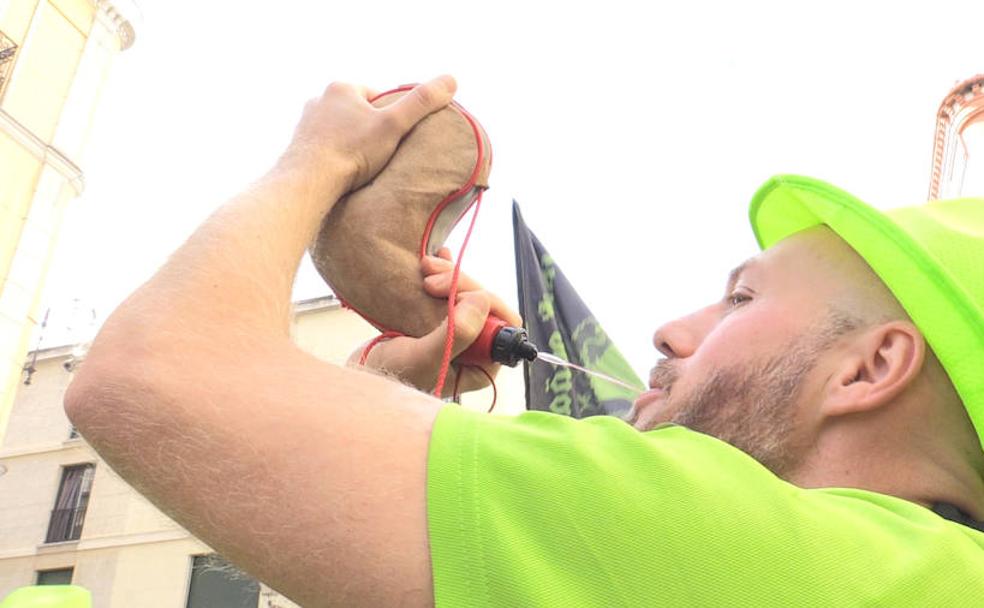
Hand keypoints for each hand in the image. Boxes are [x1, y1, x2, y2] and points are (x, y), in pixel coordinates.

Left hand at [281, 75, 456, 191]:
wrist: (307, 181)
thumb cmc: (351, 152)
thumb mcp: (394, 125)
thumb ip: (421, 103)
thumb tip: (451, 80)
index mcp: (341, 88)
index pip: (377, 97)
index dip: (391, 117)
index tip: (396, 138)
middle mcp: (319, 100)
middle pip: (357, 114)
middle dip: (370, 131)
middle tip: (381, 154)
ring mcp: (305, 124)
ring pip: (339, 131)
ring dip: (351, 145)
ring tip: (362, 166)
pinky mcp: (298, 147)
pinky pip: (324, 149)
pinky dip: (335, 158)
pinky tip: (342, 173)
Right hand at [351, 248, 522, 397]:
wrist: (360, 374)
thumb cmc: (389, 375)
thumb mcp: (424, 357)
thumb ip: (457, 334)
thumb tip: (482, 300)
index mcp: (481, 364)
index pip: (502, 323)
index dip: (482, 299)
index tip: (448, 290)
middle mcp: (474, 350)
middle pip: (484, 304)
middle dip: (459, 283)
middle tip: (428, 277)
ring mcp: (457, 335)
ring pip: (468, 293)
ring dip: (449, 275)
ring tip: (423, 266)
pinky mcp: (438, 322)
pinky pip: (451, 291)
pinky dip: (445, 272)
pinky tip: (436, 258)